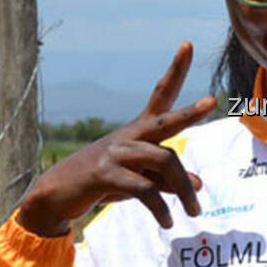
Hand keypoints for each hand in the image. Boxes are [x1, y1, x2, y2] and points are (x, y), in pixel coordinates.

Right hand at [17, 42, 217, 236]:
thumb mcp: (139, 179)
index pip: (160, 95)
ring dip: (183, 188)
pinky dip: (159, 207)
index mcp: (138, 131)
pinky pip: (144, 190)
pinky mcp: (104, 174)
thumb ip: (168, 181)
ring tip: (195, 211)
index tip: (188, 44)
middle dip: (188, 113)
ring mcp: (115, 153)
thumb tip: (199, 184)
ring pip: (163, 161)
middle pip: (165, 122)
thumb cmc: (103, 182)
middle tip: (210, 102)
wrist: (56, 195)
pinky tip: (167, 222)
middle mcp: (129, 136)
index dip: (175, 70)